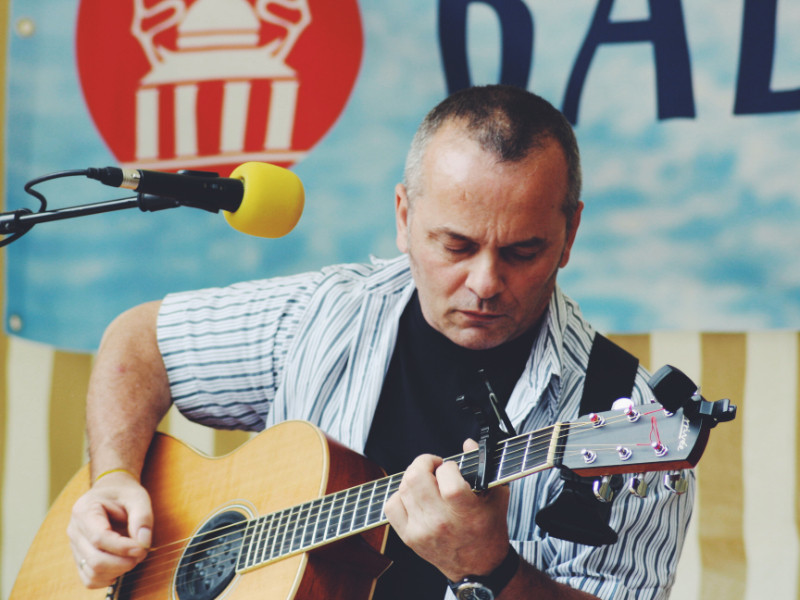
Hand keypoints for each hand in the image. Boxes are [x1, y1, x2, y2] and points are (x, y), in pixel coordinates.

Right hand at [67, 471, 152, 587]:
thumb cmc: (124, 493)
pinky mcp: (80, 557)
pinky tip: (122, 567)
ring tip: (134, 557)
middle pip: (95, 559)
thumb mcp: (137, 496)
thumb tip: (143, 544)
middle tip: (142, 553)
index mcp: (84, 510)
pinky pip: (89, 578)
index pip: (99, 537)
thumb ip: (142, 517)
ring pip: (92, 572)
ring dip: (118, 571)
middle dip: (122, 562)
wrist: (111, 492)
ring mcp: (75, 546)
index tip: (142, 548)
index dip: (122, 547)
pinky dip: (107, 578)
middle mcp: (74, 530)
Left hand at [384, 439, 510, 581]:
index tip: (453, 468)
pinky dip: (400, 495)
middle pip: (416, 477)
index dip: (448, 466)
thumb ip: (484, 467)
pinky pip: (391, 506)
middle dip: (425, 463)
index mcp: (465, 512)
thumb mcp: (496, 496)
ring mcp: (421, 530)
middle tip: (435, 466)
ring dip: (415, 477)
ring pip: (403, 488)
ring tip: (427, 481)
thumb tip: (468, 444)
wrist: (479, 568)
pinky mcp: (409, 537)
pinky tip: (415, 496)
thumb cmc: (489, 530)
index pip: (447, 477)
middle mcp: (440, 522)